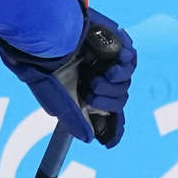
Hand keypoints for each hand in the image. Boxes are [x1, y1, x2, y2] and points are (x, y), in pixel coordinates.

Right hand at [0, 0, 137, 148]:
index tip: (110, 135)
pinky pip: (131, 58)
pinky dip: (125, 65)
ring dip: (114, 85)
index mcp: (85, 85)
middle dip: (108, 100)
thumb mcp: (58, 99)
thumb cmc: (47, 67)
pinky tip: (112, 66)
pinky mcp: (115, 41)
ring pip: (126, 79)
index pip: (109, 105)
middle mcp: (97, 72)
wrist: (47, 39)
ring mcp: (107, 57)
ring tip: (95, 79)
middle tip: (91, 92)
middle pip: (120, 96)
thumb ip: (73, 118)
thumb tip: (88, 138)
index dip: (111, 116)